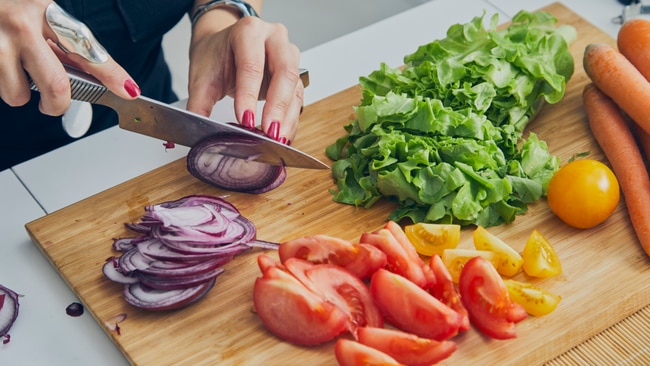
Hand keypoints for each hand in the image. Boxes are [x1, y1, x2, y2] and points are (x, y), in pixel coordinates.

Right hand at [0, 0, 139, 115]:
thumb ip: (68, 46)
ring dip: (21, 93)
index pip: (86, 50)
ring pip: (19, 95)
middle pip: (57, 86)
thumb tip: (104, 79)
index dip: (110, 74)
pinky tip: (3, 66)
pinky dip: (4, 85)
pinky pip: (0, 90)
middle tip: (54, 103)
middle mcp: (21, 27)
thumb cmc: (9, 10)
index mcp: (44, 14)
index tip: (128, 90)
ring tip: (16, 70)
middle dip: (58, 105)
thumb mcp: (41, 16)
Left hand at [186, 15, 302, 143]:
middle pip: (284, 72)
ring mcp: (289, 56)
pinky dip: (290, 120)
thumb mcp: (202, 78)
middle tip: (268, 132)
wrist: (224, 47)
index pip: (252, 65)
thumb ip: (199, 105)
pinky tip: (282, 137)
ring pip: (295, 87)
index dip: (249, 94)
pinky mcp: (294, 76)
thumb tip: (199, 133)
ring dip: (287, 117)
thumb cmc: (215, 56)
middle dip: (277, 106)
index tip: (245, 119)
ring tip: (277, 140)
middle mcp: (274, 39)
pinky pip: (297, 99)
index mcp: (249, 31)